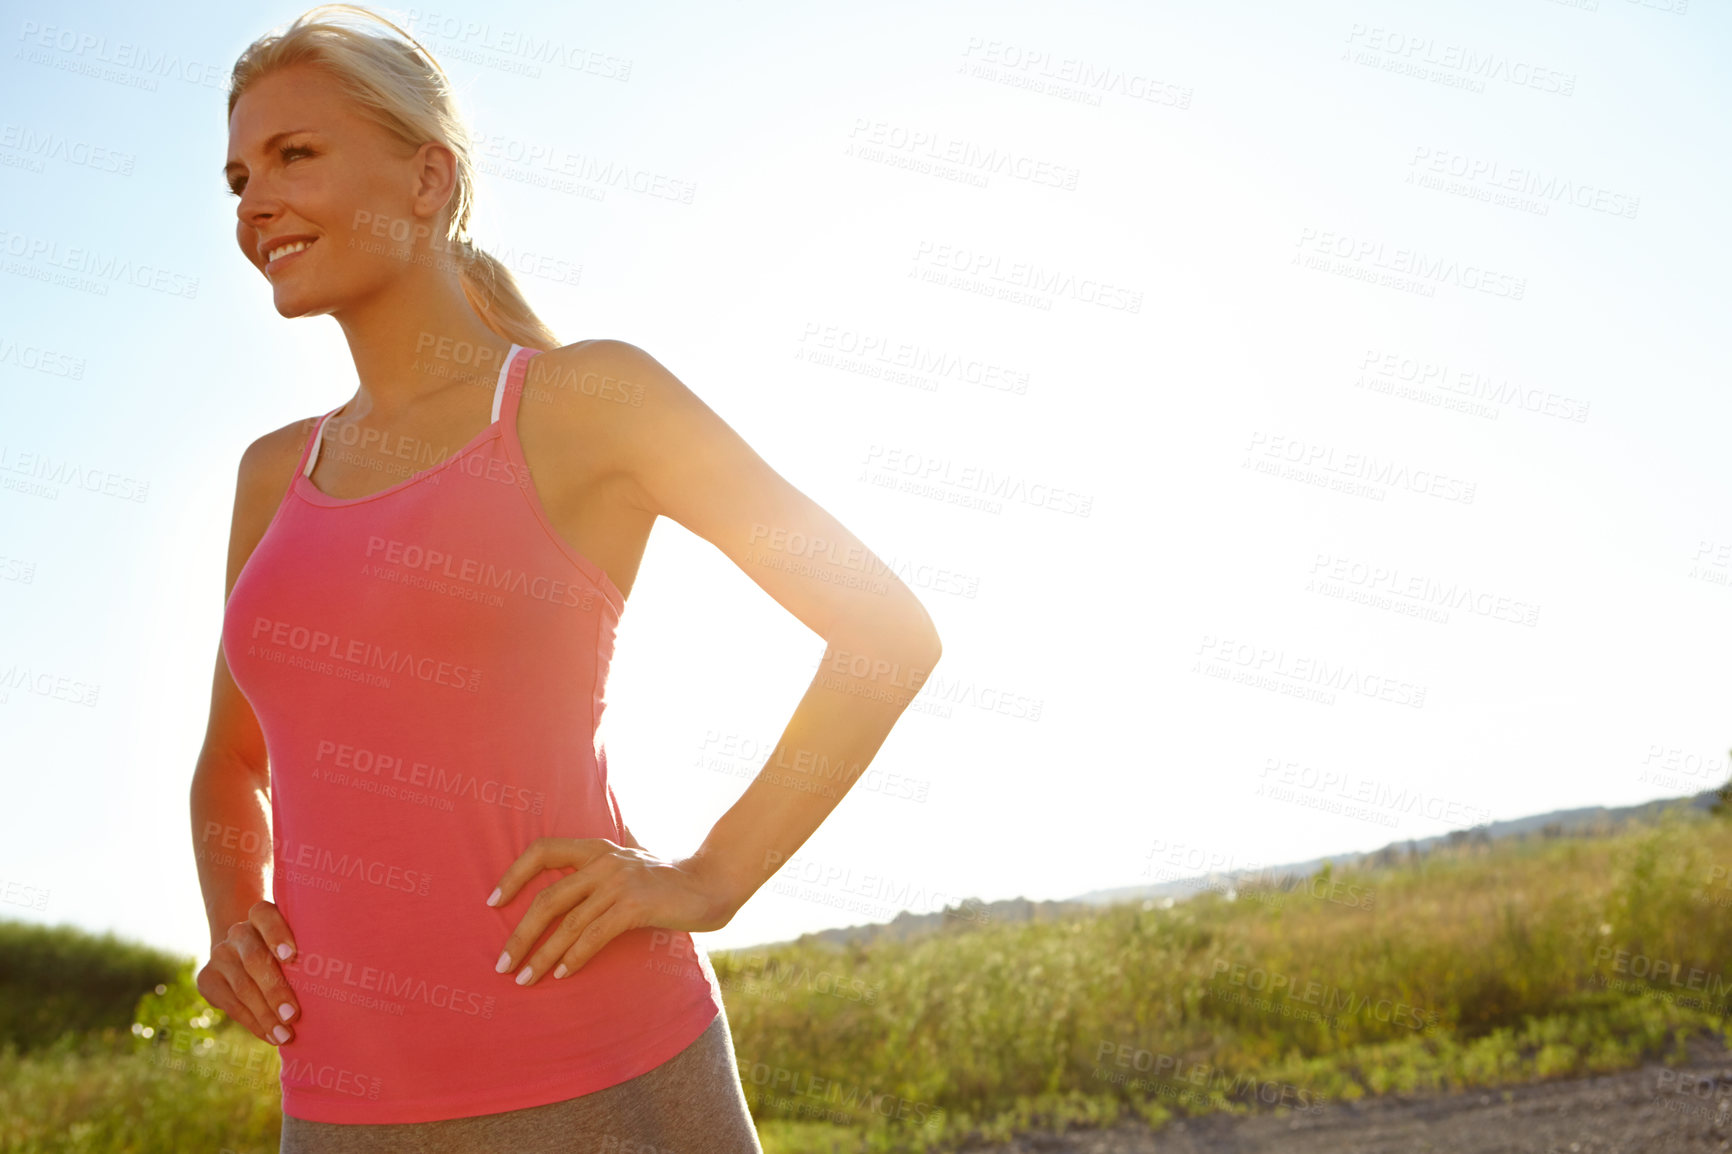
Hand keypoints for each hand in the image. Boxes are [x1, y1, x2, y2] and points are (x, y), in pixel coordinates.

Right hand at [196, 899, 300, 1045]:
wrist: (245, 954)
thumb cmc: (288, 951)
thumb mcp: (298, 941)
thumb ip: (310, 947)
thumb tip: (341, 979)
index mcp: (262, 915)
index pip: (265, 915)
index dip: (277, 934)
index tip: (292, 957)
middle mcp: (238, 932)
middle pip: (255, 959)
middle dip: (275, 990)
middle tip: (293, 1015)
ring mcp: (220, 954)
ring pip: (244, 987)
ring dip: (266, 1015)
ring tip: (286, 1035)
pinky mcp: (207, 978)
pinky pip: (232, 1005)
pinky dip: (254, 1023)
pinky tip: (270, 1035)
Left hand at [487, 837, 736, 986]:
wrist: (710, 884)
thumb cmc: (665, 883)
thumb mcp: (627, 867)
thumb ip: (597, 874)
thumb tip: (561, 899)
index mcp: (596, 847)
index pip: (542, 850)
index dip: (513, 875)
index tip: (493, 902)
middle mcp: (603, 860)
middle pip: (548, 898)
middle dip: (520, 935)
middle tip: (502, 964)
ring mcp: (619, 882)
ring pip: (568, 924)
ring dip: (542, 955)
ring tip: (524, 979)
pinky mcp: (635, 905)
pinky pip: (594, 936)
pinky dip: (574, 957)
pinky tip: (562, 974)